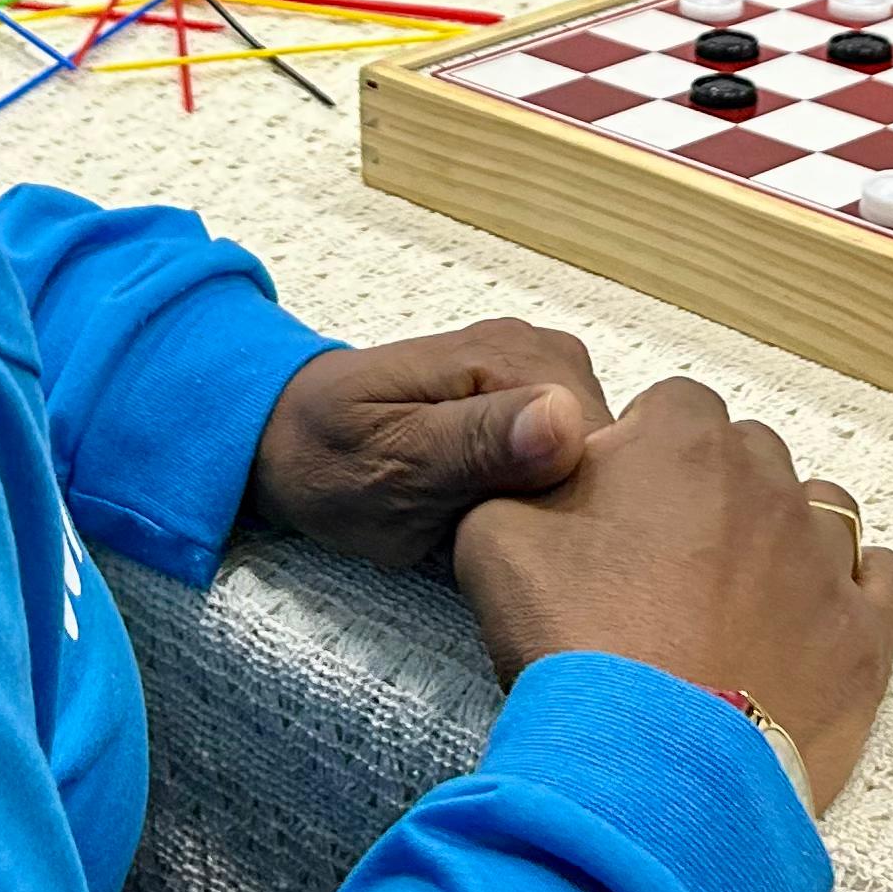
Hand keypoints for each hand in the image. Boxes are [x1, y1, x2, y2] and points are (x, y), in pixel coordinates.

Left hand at [247, 314, 612, 567]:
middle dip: (569, 501)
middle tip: (499, 532)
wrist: (284, 438)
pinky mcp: (530, 395)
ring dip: (560, 496)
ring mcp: (536, 370)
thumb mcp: (393, 465)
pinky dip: (549, 485)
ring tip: (501, 522)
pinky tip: (508, 506)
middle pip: (608, 448)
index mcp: (507, 358)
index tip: (524, 541)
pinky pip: (572, 449)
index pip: (601, 446)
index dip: (574, 506)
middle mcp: (536, 350)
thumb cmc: (328, 461)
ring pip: (595, 454)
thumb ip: (478, 445)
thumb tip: (565, 423)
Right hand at [453, 378, 892, 813]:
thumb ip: (522, 479)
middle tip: (663, 565)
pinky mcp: (865, 635)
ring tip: (736, 598)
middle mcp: (769, 481)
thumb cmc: (574, 642)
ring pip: (819, 512)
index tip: (613, 510)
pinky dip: (855, 591)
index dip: (639, 456)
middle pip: (746, 458)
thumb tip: (542, 473)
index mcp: (684, 440)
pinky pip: (883, 584)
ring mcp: (826, 558)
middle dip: (710, 495)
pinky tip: (816, 618)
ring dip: (782, 538)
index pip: (671, 408)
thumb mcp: (495, 536)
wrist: (650, 766)